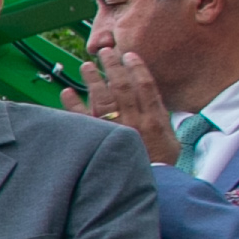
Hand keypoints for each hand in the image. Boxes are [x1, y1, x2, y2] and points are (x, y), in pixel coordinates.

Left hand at [65, 47, 178, 164]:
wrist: (150, 186)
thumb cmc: (160, 164)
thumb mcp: (172, 140)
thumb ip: (163, 119)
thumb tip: (157, 102)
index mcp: (154, 118)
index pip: (146, 86)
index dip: (137, 68)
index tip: (129, 55)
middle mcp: (134, 121)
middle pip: (122, 87)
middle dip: (113, 67)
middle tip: (104, 52)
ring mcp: (114, 130)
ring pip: (102, 99)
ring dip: (92, 80)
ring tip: (85, 66)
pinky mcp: (96, 141)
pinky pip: (81, 119)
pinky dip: (72, 104)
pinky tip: (66, 92)